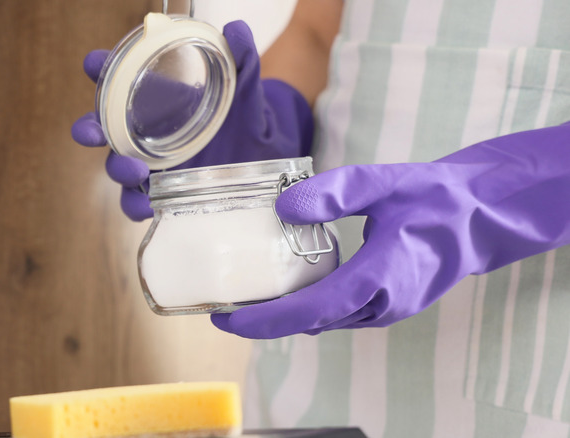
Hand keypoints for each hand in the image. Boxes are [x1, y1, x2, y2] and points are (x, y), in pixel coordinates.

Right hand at [71, 20, 314, 220]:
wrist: (261, 156)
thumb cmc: (242, 116)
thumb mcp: (245, 90)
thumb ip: (242, 61)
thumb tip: (238, 29)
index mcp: (155, 96)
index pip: (117, 76)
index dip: (100, 69)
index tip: (94, 63)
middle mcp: (143, 129)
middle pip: (102, 127)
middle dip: (90, 128)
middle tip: (92, 131)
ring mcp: (149, 162)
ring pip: (117, 167)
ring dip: (117, 168)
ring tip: (135, 171)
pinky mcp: (161, 192)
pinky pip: (138, 202)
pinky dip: (137, 206)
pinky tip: (148, 206)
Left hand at [211, 122, 569, 338]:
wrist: (478, 219)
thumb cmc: (434, 199)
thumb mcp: (383, 182)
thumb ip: (335, 192)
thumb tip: (283, 207)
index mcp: (379, 278)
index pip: (309, 311)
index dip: (263, 319)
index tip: (224, 316)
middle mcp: (380, 305)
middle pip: (307, 323)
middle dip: (262, 320)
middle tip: (220, 304)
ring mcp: (384, 311)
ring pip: (321, 321)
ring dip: (282, 316)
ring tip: (243, 296)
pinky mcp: (384, 307)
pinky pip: (336, 314)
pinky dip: (305, 308)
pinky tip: (284, 288)